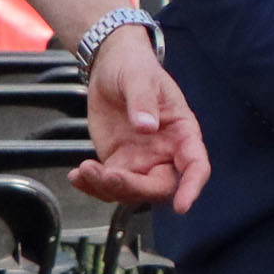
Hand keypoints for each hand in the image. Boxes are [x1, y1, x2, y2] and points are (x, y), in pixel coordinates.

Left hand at [74, 27, 209, 212]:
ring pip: (132, 191)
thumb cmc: (134, 67)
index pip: (196, 165)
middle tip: (109, 175)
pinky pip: (109, 184)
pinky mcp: (118, 162)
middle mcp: (166, 153)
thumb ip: (143, 101)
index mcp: (182, 132)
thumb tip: (147, 126)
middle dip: (135, 188)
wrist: (110, 67)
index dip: (193, 187)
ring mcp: (141, 161)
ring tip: (84, 170)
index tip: (182, 206)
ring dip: (107, 188)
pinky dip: (92, 185)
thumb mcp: (139, 78)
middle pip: (160, 186)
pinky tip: (77, 175)